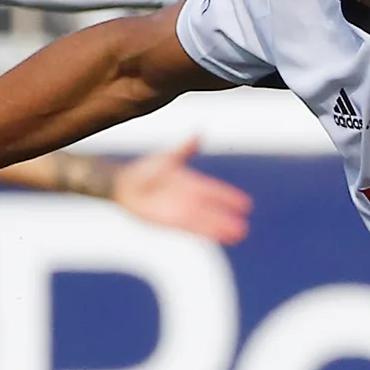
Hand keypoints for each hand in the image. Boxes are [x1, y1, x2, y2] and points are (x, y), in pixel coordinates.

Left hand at [110, 139, 250, 243]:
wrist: (125, 186)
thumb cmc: (144, 170)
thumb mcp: (167, 158)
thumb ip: (184, 149)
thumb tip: (199, 133)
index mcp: (191, 182)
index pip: (214, 191)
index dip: (228, 197)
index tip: (245, 204)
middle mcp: (189, 199)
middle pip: (213, 210)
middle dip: (228, 217)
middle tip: (244, 225)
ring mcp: (182, 211)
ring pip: (207, 222)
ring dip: (221, 228)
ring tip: (238, 235)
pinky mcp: (173, 222)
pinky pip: (193, 229)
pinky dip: (207, 232)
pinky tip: (219, 237)